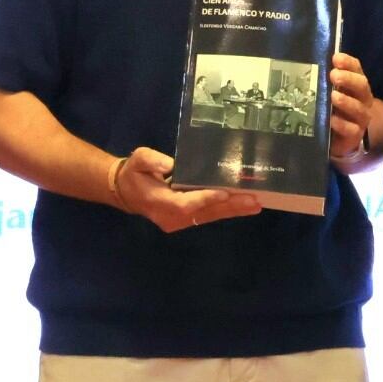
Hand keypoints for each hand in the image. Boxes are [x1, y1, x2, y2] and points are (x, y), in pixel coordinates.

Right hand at [115, 147, 260, 232]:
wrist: (127, 192)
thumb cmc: (134, 173)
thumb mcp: (138, 160)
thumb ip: (152, 161)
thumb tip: (171, 165)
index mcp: (159, 202)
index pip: (184, 203)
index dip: (205, 198)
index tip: (225, 192)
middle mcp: (171, 216)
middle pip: (204, 212)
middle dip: (230, 206)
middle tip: (253, 200)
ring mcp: (180, 221)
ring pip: (210, 215)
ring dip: (233, 210)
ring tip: (255, 204)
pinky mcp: (187, 219)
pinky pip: (209, 215)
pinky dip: (227, 210)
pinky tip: (245, 206)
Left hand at [328, 52, 374, 160]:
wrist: (339, 137)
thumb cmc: (331, 108)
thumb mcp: (326, 92)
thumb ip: (321, 80)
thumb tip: (303, 65)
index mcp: (355, 84)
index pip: (356, 68)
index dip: (348, 62)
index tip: (335, 58)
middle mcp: (362, 99)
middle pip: (361, 85)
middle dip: (348, 79)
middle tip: (334, 75)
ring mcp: (360, 117)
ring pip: (358, 108)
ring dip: (346, 101)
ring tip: (333, 96)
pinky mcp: (355, 135)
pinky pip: (351, 129)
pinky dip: (341, 124)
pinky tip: (331, 120)